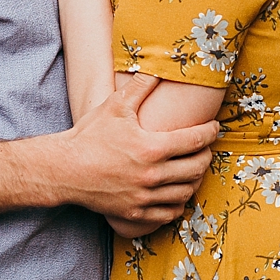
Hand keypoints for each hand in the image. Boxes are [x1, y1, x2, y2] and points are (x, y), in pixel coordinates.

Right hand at [56, 73, 215, 231]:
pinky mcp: (135, 213)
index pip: (194, 140)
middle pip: (196, 168)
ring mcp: (144, 197)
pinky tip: (177, 193)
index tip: (214, 127)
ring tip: (194, 170)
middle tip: (205, 149)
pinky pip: (169, 213)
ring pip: (185, 193)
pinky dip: (178, 204)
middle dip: (206, 156)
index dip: (210, 132)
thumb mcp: (115, 106)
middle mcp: (152, 175)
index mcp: (152, 148)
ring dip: (195, 180)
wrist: (64, 169)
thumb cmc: (89, 136)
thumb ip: (140, 86)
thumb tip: (158, 66)